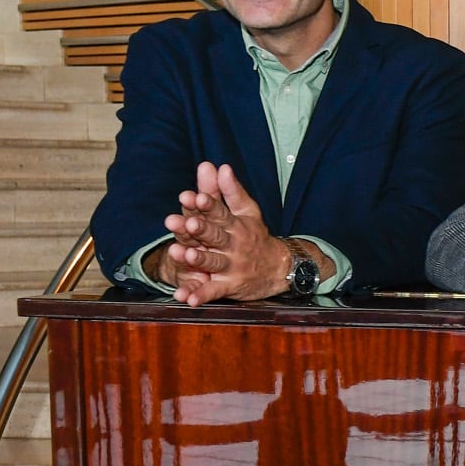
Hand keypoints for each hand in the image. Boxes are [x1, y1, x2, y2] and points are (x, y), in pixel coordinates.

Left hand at [157, 163, 296, 303]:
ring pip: (213, 262)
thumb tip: (219, 166)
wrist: (280, 269)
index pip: (220, 212)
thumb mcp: (247, 211)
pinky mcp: (229, 286)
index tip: (193, 197)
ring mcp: (231, 266)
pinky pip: (214, 291)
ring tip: (185, 255)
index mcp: (235, 225)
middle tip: (187, 223)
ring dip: (200, 259)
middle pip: (215, 236)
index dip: (207, 205)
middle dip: (201, 230)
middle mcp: (233, 245)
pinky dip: (201, 296)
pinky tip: (188, 299)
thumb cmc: (255, 236)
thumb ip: (230, 190)